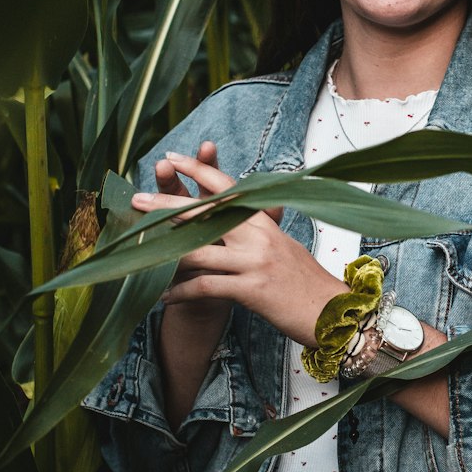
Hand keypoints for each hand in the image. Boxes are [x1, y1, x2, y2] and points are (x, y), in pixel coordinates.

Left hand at [132, 149, 346, 346]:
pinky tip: (164, 298)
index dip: (197, 169)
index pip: (226, 187)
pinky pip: (206, 287)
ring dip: (164, 255)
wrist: (335, 314)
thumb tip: (231, 217)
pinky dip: (181, 293)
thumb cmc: (307, 283)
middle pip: (204, 213)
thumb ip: (257, 230)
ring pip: (198, 251)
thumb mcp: (283, 246)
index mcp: (264, 221)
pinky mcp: (252, 289)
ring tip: (139, 258)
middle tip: (137, 199)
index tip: (170, 156)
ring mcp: (255, 261)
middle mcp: (259, 235)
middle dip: (166, 206)